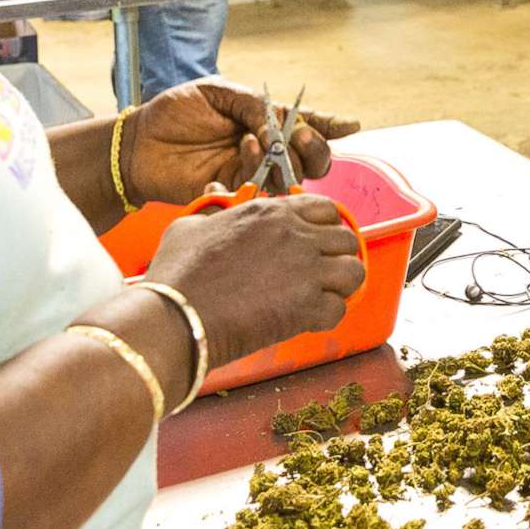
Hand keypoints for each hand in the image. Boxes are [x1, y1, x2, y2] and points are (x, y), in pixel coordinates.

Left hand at [128, 79, 357, 205]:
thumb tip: (280, 126)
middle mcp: (266, 150)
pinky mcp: (233, 193)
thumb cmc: (175, 112)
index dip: (332, 127)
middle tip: (296, 137)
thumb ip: (254, 106)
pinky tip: (238, 152)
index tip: (350, 126)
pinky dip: (255, 170)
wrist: (138, 143)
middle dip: (314, 148)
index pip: (308, 125)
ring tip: (253, 140)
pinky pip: (260, 190)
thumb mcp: (218, 92)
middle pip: (312, 159)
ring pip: (292, 178)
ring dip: (283, 159)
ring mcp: (251, 173)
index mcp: (265, 121)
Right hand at [145, 196, 365, 361]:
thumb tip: (212, 219)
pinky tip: (307, 320)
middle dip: (337, 257)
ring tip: (321, 297)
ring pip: (353, 271)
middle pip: (346, 238)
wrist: (175, 316)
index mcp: (270, 212)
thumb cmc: (177, 275)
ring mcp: (304, 269)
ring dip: (341, 286)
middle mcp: (294, 235)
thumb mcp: (190, 226)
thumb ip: (213, 216)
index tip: (317, 242)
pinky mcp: (306, 306)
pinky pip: (339, 309)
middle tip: (322, 274)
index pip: (324, 208)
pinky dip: (327, 318)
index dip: (325, 226)